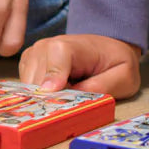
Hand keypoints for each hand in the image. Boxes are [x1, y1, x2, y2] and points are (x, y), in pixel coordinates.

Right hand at [19, 34, 141, 96]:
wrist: (105, 48)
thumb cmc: (114, 63)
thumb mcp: (123, 77)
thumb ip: (102, 87)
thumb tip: (75, 98)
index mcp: (71, 45)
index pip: (56, 61)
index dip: (54, 81)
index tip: (55, 96)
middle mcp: (45, 46)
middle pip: (38, 79)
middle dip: (50, 97)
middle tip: (69, 103)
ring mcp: (34, 54)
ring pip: (28, 86)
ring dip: (43, 97)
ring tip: (64, 94)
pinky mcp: (28, 63)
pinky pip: (25, 86)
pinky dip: (38, 94)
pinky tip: (55, 91)